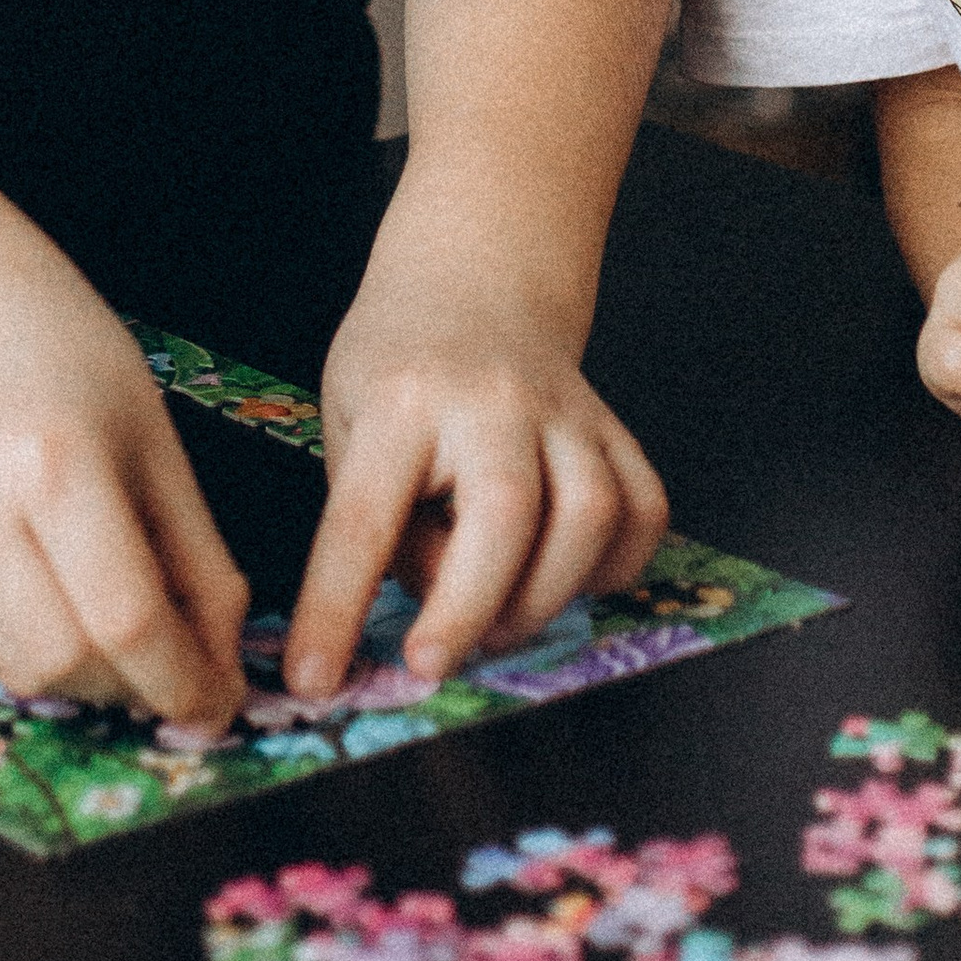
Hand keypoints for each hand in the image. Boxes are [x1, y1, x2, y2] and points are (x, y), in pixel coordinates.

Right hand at [0, 251, 249, 729]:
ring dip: (90, 684)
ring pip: (21, 672)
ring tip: (132, 644)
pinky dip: (40, 652)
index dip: (182, 678)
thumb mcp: (157, 446)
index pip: (124, 615)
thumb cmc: (74, 364)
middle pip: (68, 660)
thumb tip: (224, 667)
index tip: (222, 704)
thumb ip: (198, 561)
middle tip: (183, 672)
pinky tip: (68, 604)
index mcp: (53, 461)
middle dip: (136, 688)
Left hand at [284, 272, 668, 697]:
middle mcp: (493, 399)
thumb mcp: (346, 423)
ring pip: (590, 515)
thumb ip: (374, 521)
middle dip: (469, 609)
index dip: (337, 607)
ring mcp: (566, 410)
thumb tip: (420, 620)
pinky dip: (613, 568)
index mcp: (401, 398)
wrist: (476, 281)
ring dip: (545, 595)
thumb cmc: (398, 367)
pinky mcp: (615, 430)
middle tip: (431, 662)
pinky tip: (564, 576)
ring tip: (497, 618)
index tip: (318, 679)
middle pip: (505, 512)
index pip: (364, 516)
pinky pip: (643, 512)